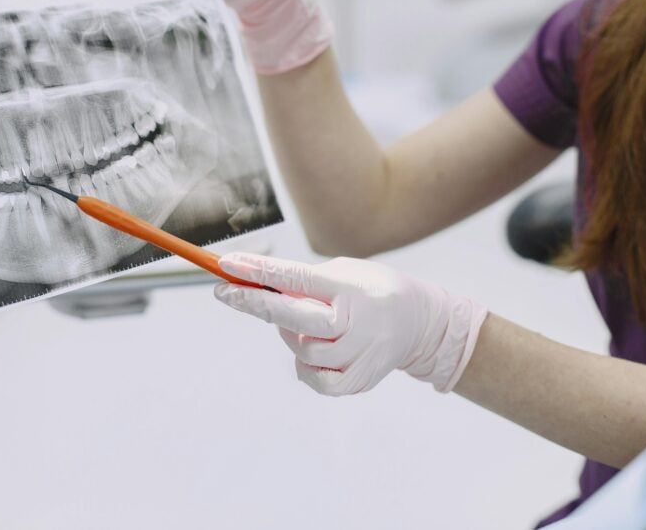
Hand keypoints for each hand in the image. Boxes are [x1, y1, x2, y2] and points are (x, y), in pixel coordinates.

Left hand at [214, 253, 487, 395]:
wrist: (420, 321)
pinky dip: (307, 368)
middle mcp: (360, 320)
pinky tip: (314, 353)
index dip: (259, 273)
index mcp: (353, 287)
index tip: (226, 264)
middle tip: (224, 292)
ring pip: (304, 352)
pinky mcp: (363, 379)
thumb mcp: (344, 274)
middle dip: (255, 304)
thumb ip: (306, 284)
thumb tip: (258, 291)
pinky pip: (318, 381)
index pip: (298, 278)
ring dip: (291, 338)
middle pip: (296, 318)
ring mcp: (363, 353)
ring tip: (303, 326)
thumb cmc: (369, 291)